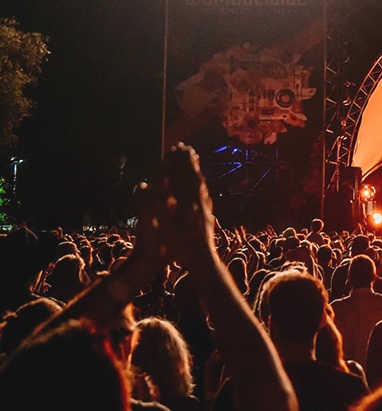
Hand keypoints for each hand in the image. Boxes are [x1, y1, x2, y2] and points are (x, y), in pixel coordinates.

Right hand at [161, 143, 217, 270]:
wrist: (202, 262)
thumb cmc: (180, 248)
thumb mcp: (164, 229)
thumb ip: (156, 208)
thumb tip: (145, 188)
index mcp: (187, 204)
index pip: (182, 178)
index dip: (179, 163)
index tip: (177, 149)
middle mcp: (198, 204)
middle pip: (194, 178)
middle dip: (189, 163)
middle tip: (186, 147)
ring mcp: (205, 210)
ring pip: (201, 186)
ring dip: (196, 171)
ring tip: (194, 160)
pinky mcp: (207, 217)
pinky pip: (205, 196)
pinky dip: (201, 186)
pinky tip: (201, 186)